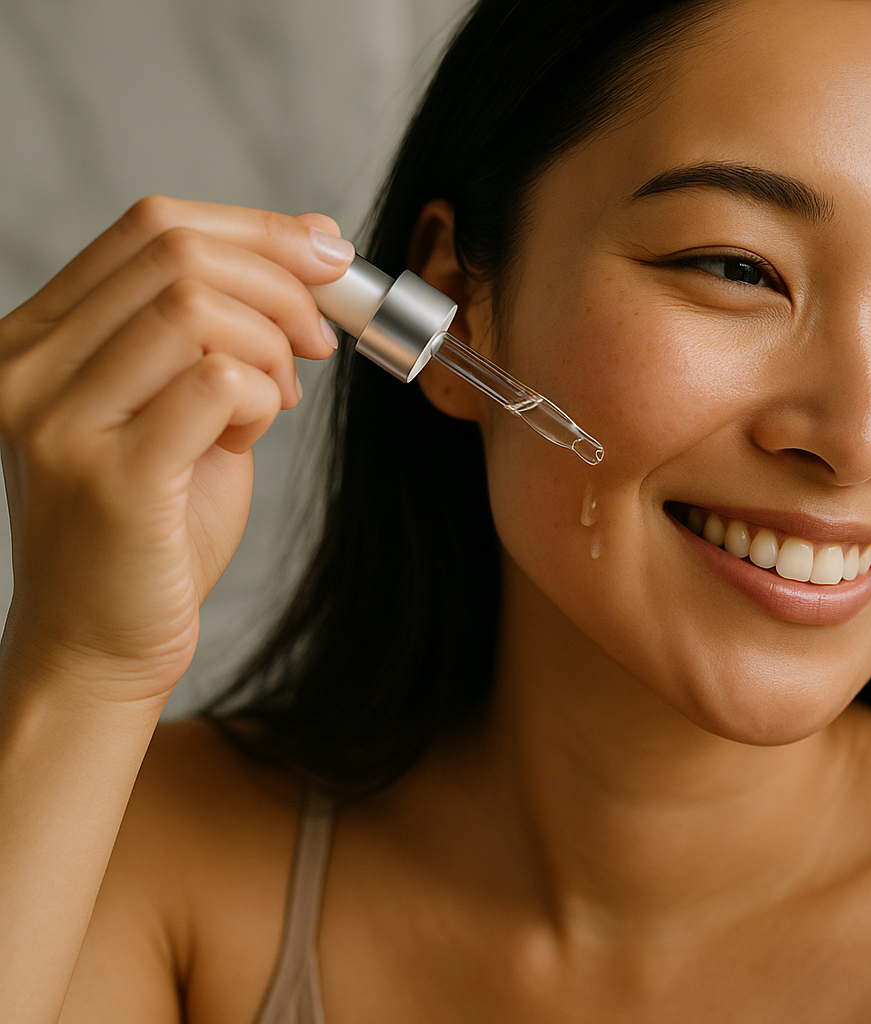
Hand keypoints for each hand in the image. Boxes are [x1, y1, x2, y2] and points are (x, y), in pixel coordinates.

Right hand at [0, 197, 351, 704]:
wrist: (99, 646)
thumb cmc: (151, 529)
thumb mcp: (180, 408)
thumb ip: (221, 331)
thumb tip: (315, 239)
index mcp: (35, 338)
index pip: (151, 227)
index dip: (260, 230)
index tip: (329, 258)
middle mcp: (25, 367)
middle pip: (177, 253)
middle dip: (281, 282)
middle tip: (320, 339)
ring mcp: (57, 421)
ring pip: (197, 307)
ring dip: (273, 344)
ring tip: (279, 398)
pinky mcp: (109, 477)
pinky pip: (215, 381)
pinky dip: (262, 395)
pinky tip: (256, 431)